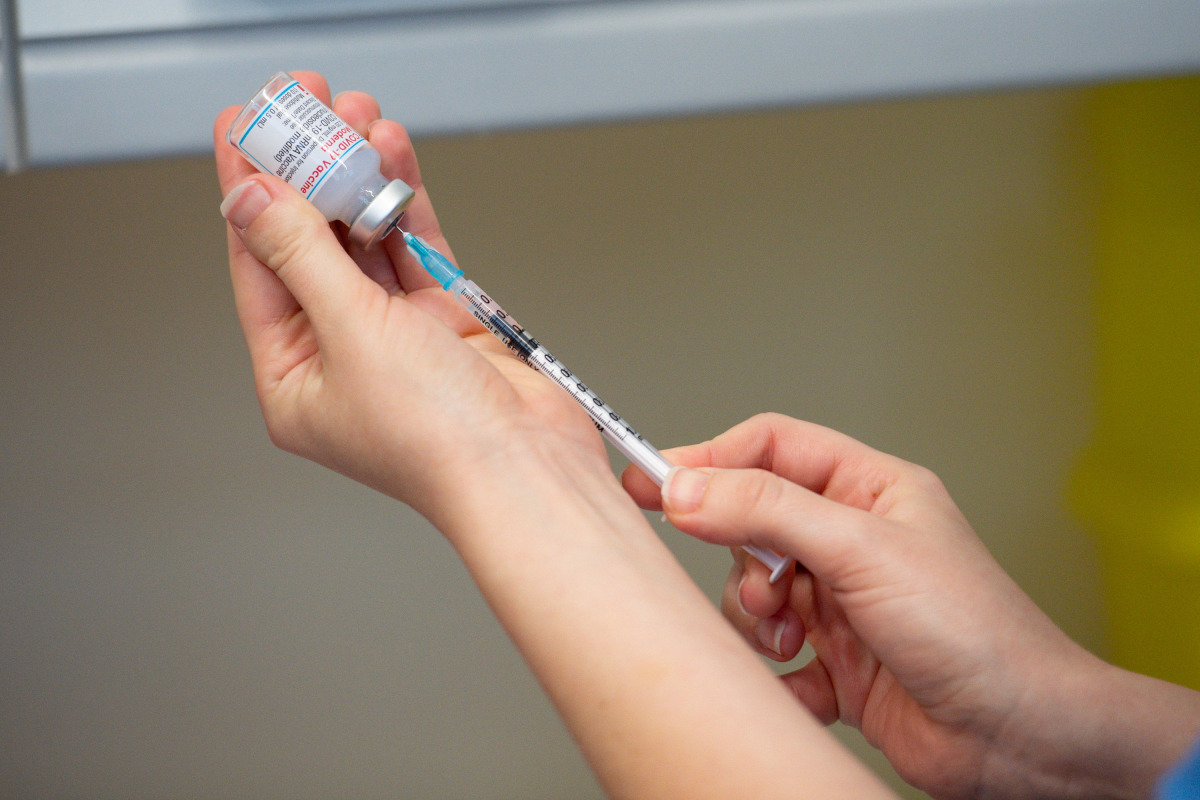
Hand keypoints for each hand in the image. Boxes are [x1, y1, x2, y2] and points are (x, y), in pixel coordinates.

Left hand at [214, 73, 608, 523]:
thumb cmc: (438, 438)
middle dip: (311, 176)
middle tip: (307, 111)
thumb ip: (302, 256)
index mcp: (294, 378)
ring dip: (361, 180)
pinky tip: (392, 158)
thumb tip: (254, 200)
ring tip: (355, 119)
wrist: (528, 467)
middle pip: (312, 247)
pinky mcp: (448, 323)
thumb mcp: (350, 333)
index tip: (245, 134)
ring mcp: (398, 339)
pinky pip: (416, 250)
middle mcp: (342, 357)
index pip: (259, 268)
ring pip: (367, 241)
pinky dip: (405, 205)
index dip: (250, 195)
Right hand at [623, 413, 1199, 799]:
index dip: (710, 459)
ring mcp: (842, 602)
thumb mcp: (861, 550)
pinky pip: (771, 656)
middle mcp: (852, 540)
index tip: (652, 481)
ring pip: (754, 592)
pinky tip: (814, 685)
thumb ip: (766, 511)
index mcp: (868, 490)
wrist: (1018, 737)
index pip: (770, 448)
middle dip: (744, 560)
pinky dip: (778, 674)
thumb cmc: (975, 632)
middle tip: (765, 590)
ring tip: (795, 641)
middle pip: (752, 522)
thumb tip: (686, 488)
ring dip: (759, 620)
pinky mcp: (836, 662)